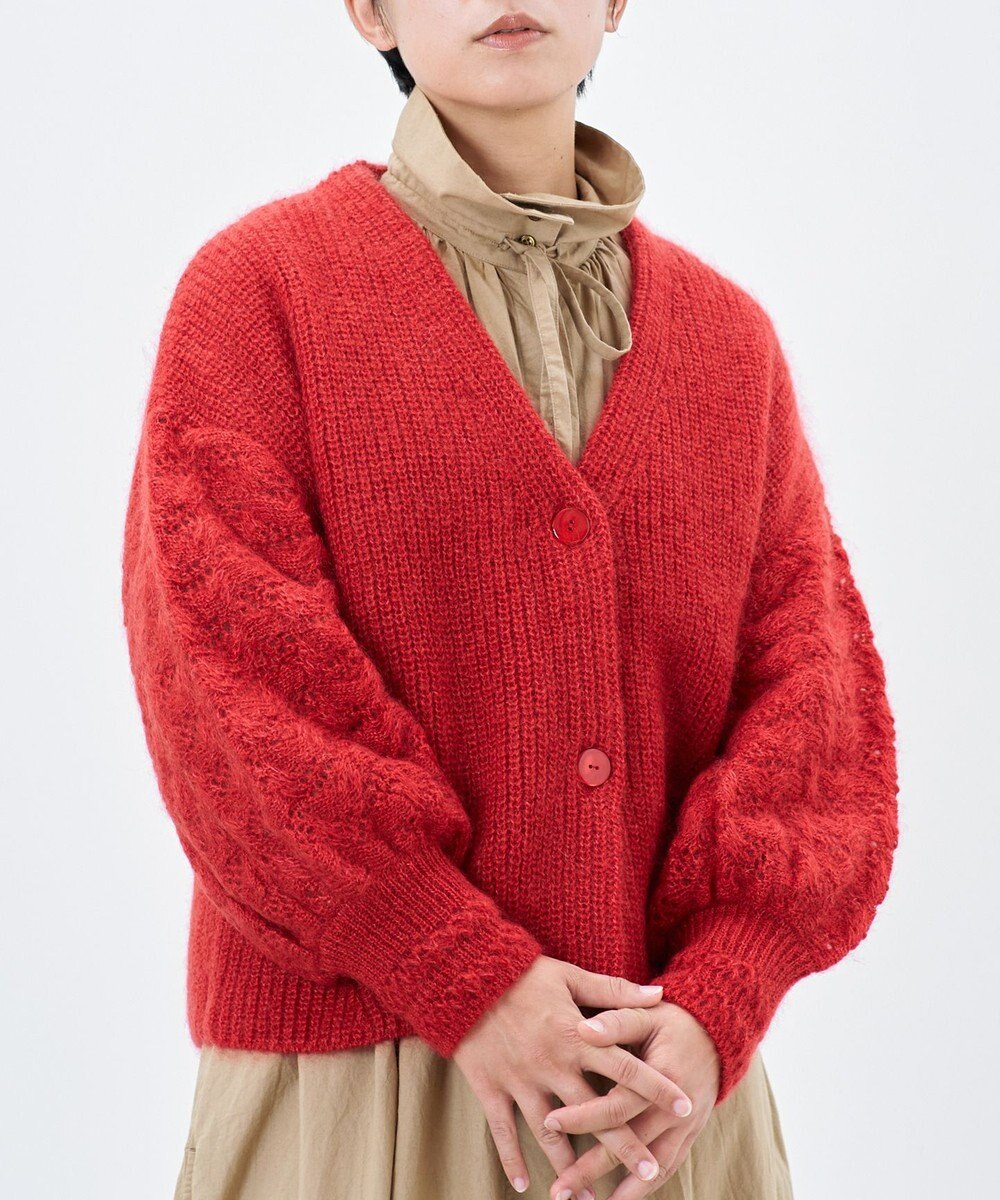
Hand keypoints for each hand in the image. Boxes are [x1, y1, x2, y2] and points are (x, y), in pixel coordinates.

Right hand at [452, 957, 692, 1195]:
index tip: (685, 1108)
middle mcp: (553, 1064)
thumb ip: (615, 991)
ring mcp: (521, 1080)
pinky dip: (512, 1160)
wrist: (465, 977)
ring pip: (551, 1134)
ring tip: (590, 1196)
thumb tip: (660, 993)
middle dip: (624, 1145)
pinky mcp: (490, 1088)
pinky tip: (523, 1186)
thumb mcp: (571, 975)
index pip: (626, 1068)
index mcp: (576, 1036)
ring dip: (571, 1167)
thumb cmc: (523, 974)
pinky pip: (502, 1132)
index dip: (657, 1088)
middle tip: (650, 1171)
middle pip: (596, 1112)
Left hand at [542, 1001, 720, 1199]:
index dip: (584, 1115)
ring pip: (651, 1167)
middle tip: (560, 1188)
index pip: (617, 1104)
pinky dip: (644, 1188)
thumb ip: (615, 1022)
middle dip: (592, 1168)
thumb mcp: (644, 1014)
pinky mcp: (690, 1136)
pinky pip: (668, 1168)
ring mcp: (686, 1126)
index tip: (549, 1122)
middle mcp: (677, 1108)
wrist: (716, 1034)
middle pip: (630, 1144)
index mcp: (662, 1075)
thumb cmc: (672, 1021)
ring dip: (620, 1192)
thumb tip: (583, 1030)